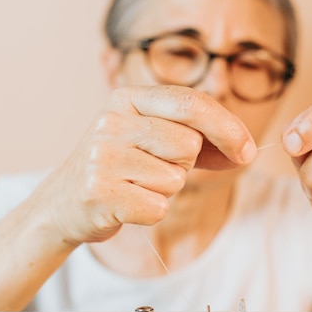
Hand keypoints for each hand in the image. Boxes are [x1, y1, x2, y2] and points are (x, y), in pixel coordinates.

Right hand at [39, 85, 256, 245]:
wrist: (63, 203)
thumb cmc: (119, 169)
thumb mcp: (150, 140)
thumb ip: (196, 138)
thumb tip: (245, 151)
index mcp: (126, 99)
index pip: (191, 103)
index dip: (227, 128)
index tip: (247, 152)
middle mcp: (111, 122)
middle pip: (188, 145)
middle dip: (183, 166)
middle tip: (151, 169)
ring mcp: (102, 157)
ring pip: (175, 179)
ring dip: (164, 191)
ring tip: (134, 185)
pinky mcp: (99, 192)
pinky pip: (157, 208)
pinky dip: (150, 212)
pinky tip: (126, 204)